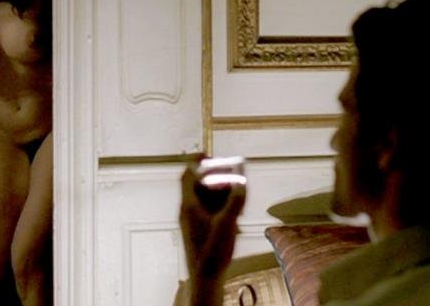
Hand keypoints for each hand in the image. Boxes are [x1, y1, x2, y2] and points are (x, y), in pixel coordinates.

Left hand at [179, 160, 245, 305]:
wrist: (205, 277)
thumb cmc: (212, 252)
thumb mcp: (227, 225)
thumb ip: (235, 202)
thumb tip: (242, 183)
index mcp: (189, 205)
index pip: (187, 176)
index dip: (197, 162)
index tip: (208, 153)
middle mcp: (188, 210)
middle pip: (199, 184)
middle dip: (216, 178)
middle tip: (233, 175)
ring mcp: (193, 219)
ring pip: (205, 197)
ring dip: (221, 193)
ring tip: (238, 196)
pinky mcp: (199, 228)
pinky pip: (209, 209)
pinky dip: (221, 206)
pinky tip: (236, 213)